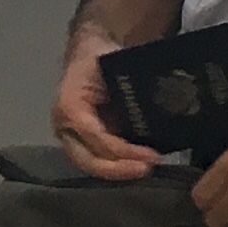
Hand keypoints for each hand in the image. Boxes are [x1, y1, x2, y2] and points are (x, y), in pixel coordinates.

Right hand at [54, 31, 163, 180]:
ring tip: (147, 167)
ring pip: (93, 165)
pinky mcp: (83, 143)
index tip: (149, 154)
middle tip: (149, 167)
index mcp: (69, 105)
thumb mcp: (111, 60)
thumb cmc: (100, 57)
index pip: (93, 135)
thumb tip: (162, 94)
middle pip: (88, 160)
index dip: (121, 149)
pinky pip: (100, 160)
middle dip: (119, 168)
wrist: (89, 55)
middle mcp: (65, 127)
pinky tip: (140, 164)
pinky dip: (120, 166)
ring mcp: (72, 138)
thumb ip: (128, 79)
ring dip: (120, 171)